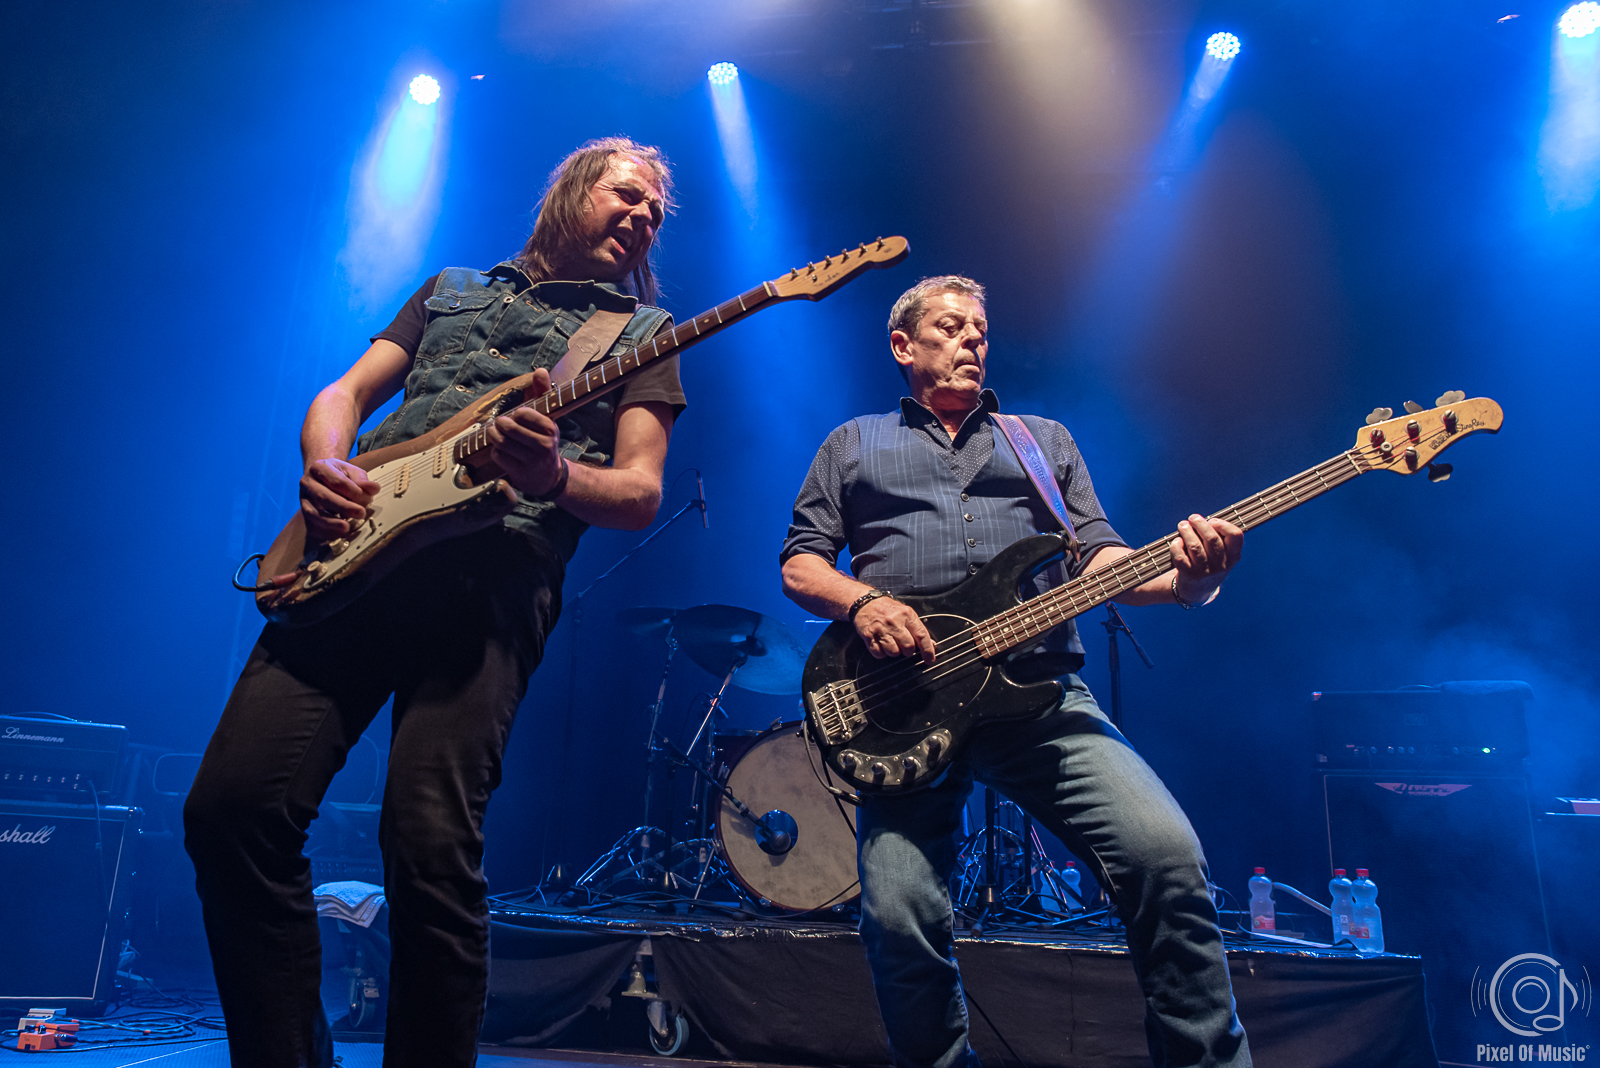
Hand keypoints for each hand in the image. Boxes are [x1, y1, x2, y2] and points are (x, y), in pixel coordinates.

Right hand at [300, 458, 379, 541]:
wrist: (322, 478)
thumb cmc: (338, 475)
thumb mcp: (352, 472)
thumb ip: (362, 480)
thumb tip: (374, 488)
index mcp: (319, 468)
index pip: (337, 481)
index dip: (353, 492)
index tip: (367, 499)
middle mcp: (307, 483)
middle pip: (324, 497)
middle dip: (344, 507)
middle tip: (360, 513)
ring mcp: (303, 499)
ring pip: (313, 513)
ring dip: (331, 523)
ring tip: (346, 527)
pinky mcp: (304, 513)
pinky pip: (311, 525)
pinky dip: (324, 531)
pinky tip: (338, 533)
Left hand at [486, 368, 565, 497]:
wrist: (549, 475)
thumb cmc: (543, 439)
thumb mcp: (546, 416)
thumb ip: (542, 391)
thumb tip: (540, 370)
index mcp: (550, 428)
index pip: (523, 413)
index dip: (515, 413)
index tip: (517, 416)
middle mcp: (544, 445)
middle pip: (508, 427)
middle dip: (499, 424)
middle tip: (500, 424)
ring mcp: (532, 460)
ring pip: (501, 441)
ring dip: (494, 436)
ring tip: (496, 434)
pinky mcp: (520, 472)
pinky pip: (498, 455)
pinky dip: (496, 452)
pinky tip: (502, 451)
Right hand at [854, 596, 936, 664]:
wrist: (865, 602)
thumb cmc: (887, 608)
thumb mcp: (906, 613)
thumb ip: (918, 628)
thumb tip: (930, 644)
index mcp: (906, 615)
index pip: (921, 635)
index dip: (928, 650)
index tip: (930, 659)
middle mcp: (894, 622)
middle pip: (908, 647)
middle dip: (908, 651)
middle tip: (904, 645)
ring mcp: (881, 629)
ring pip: (894, 652)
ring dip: (894, 652)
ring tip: (891, 642)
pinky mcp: (869, 635)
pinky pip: (879, 654)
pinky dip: (882, 653)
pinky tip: (882, 644)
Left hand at [1167, 514, 1243, 601]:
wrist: (1198, 591)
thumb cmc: (1209, 564)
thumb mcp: (1222, 555)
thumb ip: (1218, 538)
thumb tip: (1201, 520)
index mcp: (1233, 557)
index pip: (1235, 536)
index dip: (1222, 524)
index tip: (1212, 521)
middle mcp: (1221, 565)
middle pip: (1211, 538)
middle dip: (1200, 524)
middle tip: (1192, 518)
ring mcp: (1205, 571)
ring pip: (1195, 546)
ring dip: (1186, 532)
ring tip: (1182, 525)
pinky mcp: (1189, 575)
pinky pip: (1180, 557)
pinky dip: (1176, 546)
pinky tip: (1177, 542)